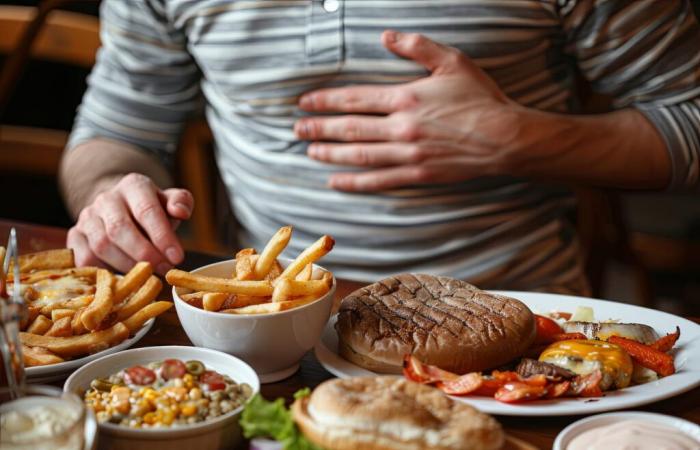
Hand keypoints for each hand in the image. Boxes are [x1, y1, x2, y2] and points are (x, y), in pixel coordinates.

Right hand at [67, 173, 193, 274]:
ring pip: (102, 245)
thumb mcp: (170, 202)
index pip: (146, 210)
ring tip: (147, 273)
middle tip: (164, 269)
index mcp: (133, 185)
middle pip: (120, 229)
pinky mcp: (75, 235)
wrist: (122, 209)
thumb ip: (181, 202)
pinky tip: (124, 277)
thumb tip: (180, 211)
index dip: (162, 236)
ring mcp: (87, 216)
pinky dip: (103, 271)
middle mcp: (106, 198)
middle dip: (144, 254)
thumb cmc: (152, 210)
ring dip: (127, 264)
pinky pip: (84, 258)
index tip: (177, 257)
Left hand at [295, 30, 522, 190]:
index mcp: (406, 97)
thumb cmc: (480, 98)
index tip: (305, 102)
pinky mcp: (417, 174)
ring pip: (359, 154)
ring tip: (310, 152)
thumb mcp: (452, 61)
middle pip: (350, 128)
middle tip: (297, 129)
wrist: (505, 138)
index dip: (326, 100)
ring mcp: (408, 154)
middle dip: (320, 128)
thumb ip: (417, 47)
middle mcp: (401, 127)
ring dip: (331, 154)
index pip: (355, 99)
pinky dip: (354, 182)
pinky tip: (335, 182)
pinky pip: (379, 180)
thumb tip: (386, 36)